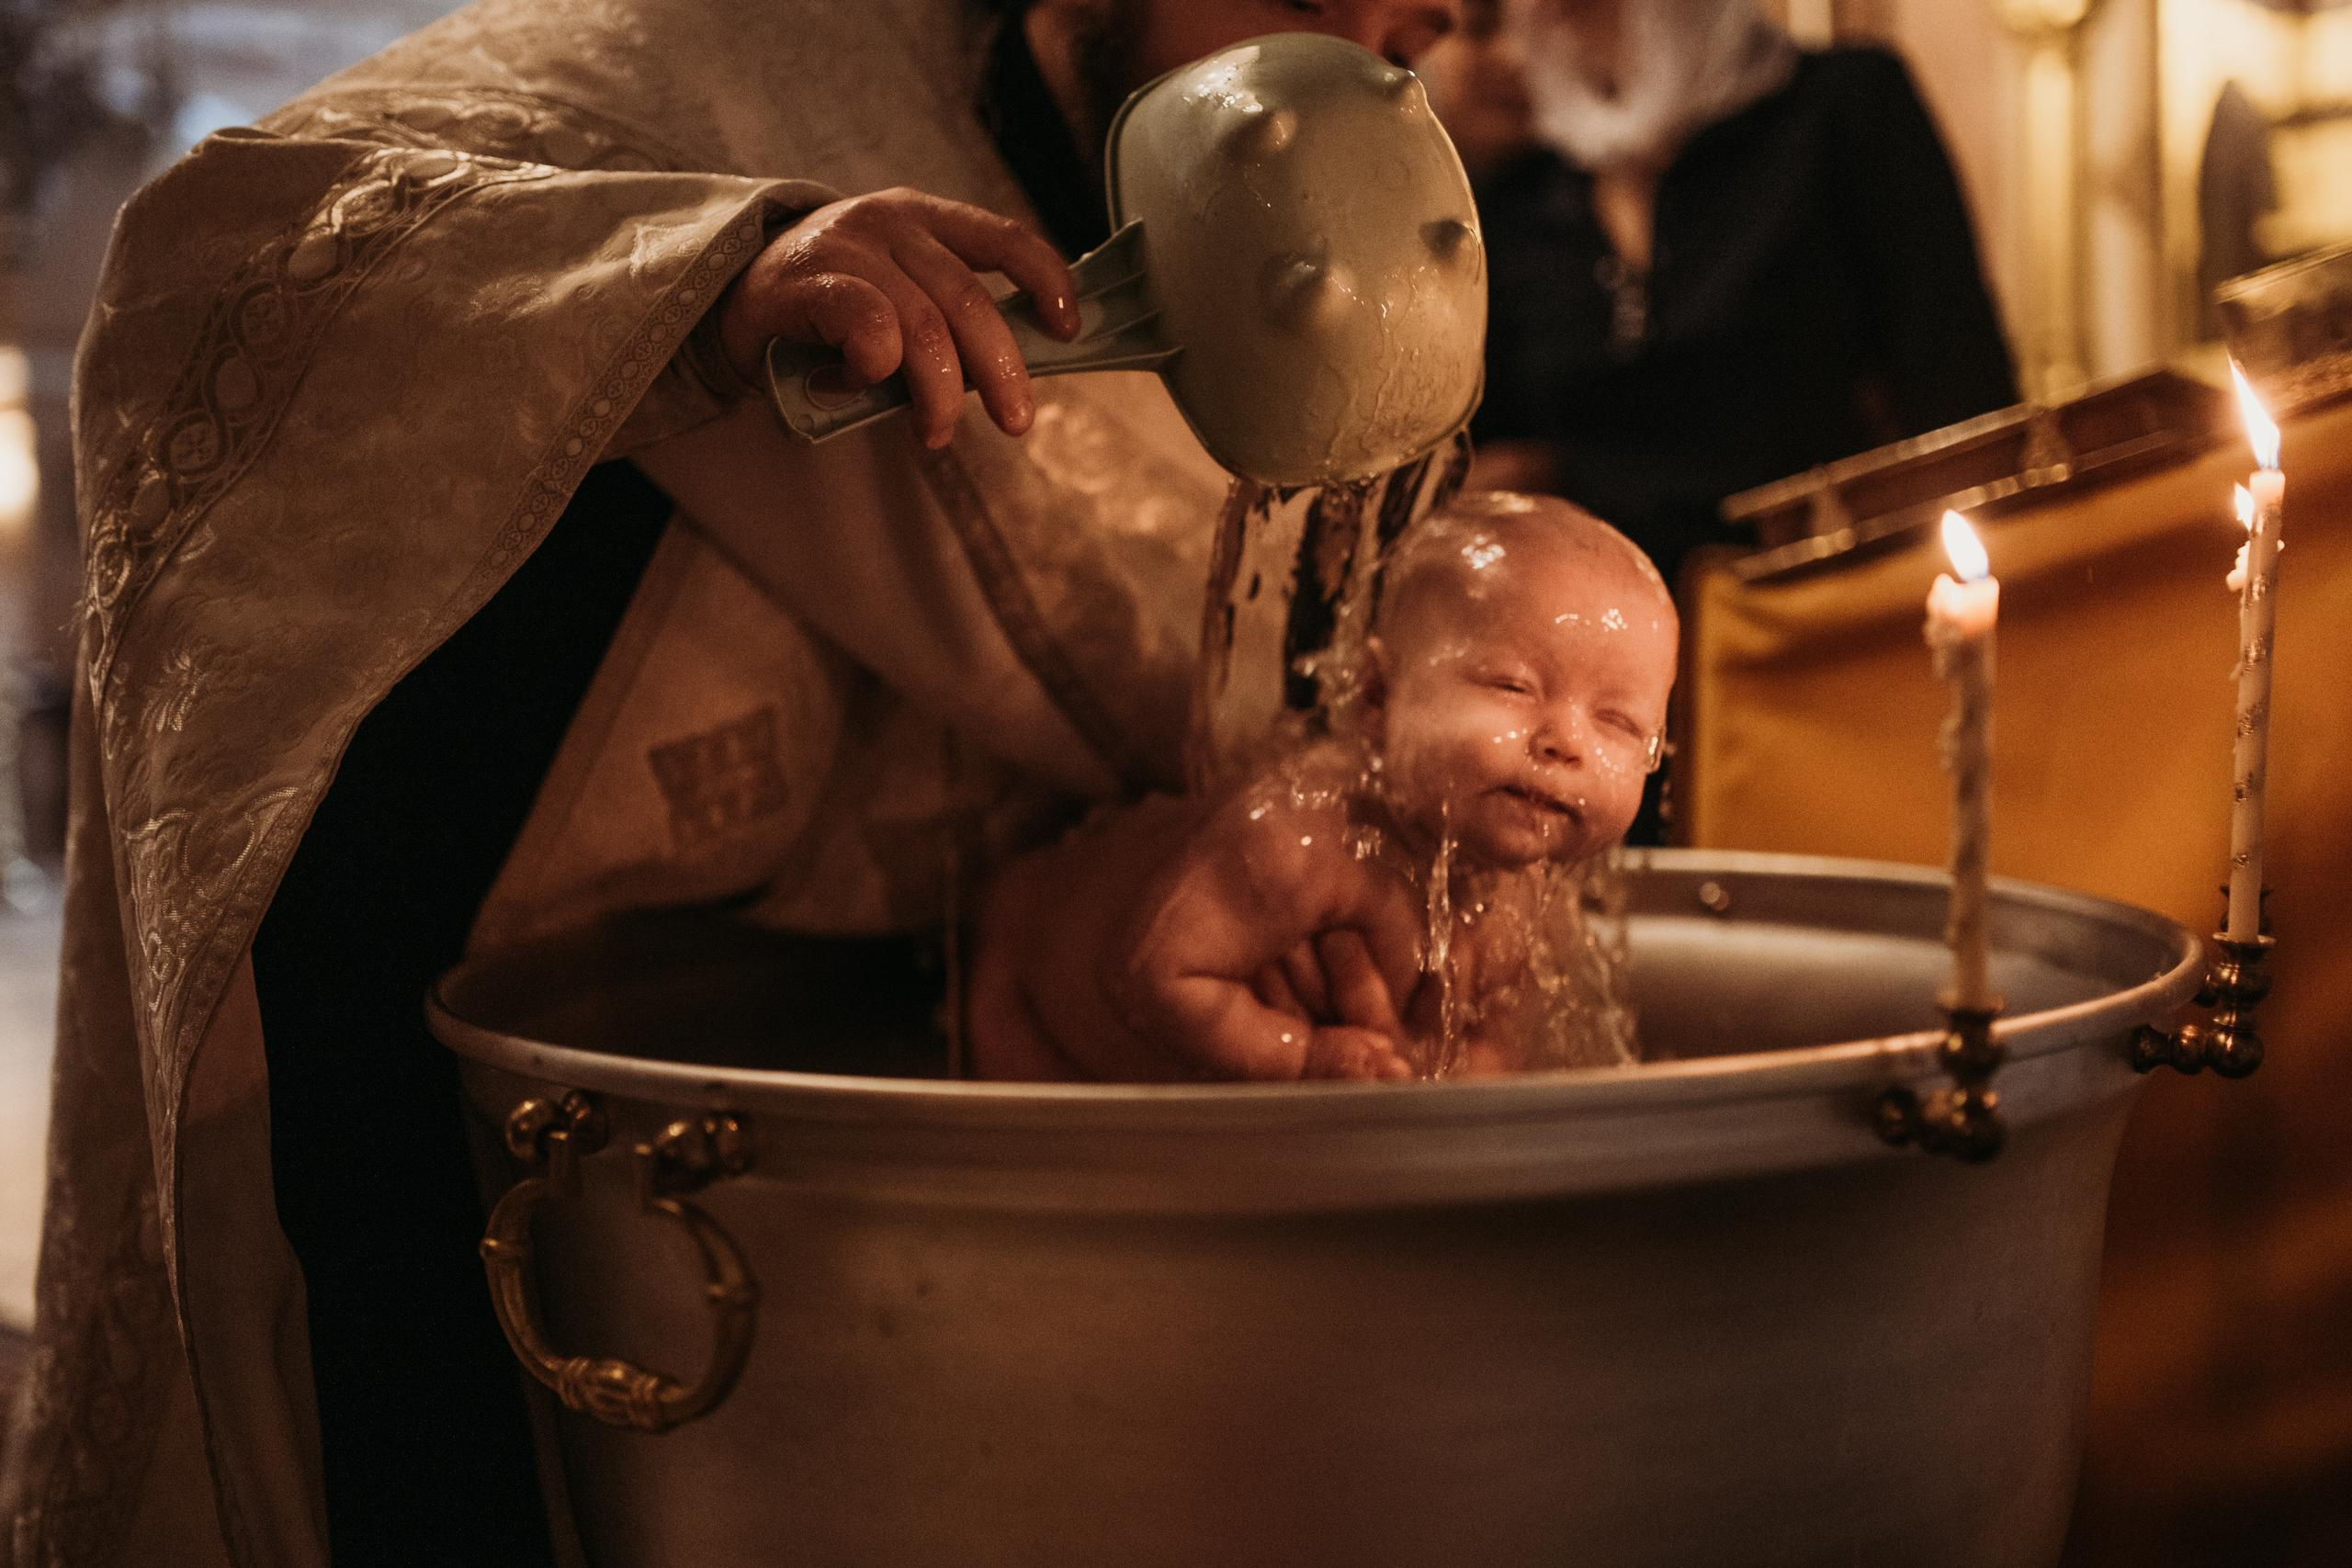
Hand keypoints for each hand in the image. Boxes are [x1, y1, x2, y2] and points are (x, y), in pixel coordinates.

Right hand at [717, 187, 1079, 447]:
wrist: (726, 297)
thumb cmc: (825, 309)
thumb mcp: (895, 297)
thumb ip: (945, 323)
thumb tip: (1008, 379)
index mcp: (924, 218)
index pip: (1003, 238)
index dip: (1045, 280)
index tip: (1068, 329)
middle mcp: (890, 221)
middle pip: (969, 300)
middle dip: (1001, 370)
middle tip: (1017, 423)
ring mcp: (847, 245)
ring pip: (924, 325)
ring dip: (941, 392)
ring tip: (935, 432)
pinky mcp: (807, 278)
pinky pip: (869, 328)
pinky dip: (876, 371)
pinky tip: (861, 386)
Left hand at [967, 791, 1423, 1083]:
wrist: (1029, 916)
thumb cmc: (1100, 965)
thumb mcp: (1194, 1032)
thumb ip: (1296, 1058)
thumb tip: (1389, 1073)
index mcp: (1285, 858)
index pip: (1398, 918)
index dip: (1389, 989)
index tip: (1369, 1040)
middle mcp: (1286, 814)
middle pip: (1375, 911)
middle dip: (1356, 987)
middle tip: (1321, 1041)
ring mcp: (1269, 810)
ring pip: (1343, 906)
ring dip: (1326, 972)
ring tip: (1276, 1014)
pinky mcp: (1250, 820)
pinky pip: (1307, 887)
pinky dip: (1295, 944)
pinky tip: (1258, 981)